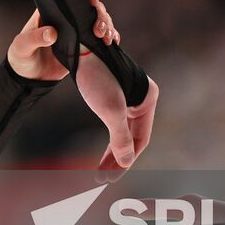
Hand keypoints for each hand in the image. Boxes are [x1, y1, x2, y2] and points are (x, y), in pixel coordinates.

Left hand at [8, 0, 120, 81]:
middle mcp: (68, 16)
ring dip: (107, 25)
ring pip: (99, 19)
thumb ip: (34, 39)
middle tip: (99, 30)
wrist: (30, 78)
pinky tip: (114, 41)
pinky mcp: (85, 44)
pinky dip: (110, 35)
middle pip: (91, 6)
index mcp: (52, 9)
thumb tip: (51, 33)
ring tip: (106, 39)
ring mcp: (78, 30)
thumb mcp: (22, 47)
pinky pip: (102, 36)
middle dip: (101, 14)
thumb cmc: (22, 56)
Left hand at [74, 0, 157, 176]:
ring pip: (122, 131)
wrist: (78, 45)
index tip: (110, 178)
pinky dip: (108, 138)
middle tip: (103, 179)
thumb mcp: (110, 110)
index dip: (126, 161)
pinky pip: (114, 122)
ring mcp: (127, 94)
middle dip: (117, 160)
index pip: (141, 139)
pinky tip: (102, 153)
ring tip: (100, 172)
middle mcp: (141, 96)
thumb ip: (120, 138)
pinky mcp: (113, 92)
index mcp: (147, 98)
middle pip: (132, 136)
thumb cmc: (95, 77)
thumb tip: (126, 162)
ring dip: (112, 152)